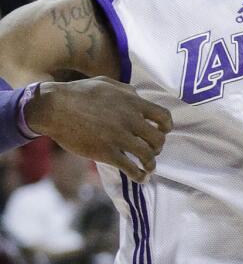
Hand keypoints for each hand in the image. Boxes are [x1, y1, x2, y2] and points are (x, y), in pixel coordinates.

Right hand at [24, 78, 172, 182]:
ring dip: (150, 163)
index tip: (163, 131)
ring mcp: (119, 137)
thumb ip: (127, 91)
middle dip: (157, 146)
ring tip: (148, 167)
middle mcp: (131, 120)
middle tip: (152, 150)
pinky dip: (138, 175)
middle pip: (158, 138)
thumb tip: (138, 97)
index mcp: (133, 102)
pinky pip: (129, 167)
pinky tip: (140, 178)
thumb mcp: (109, 84)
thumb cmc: (79, 92)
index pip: (163, 116)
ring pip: (147, 154)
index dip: (167, 126)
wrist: (55, 108)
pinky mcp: (105, 152)